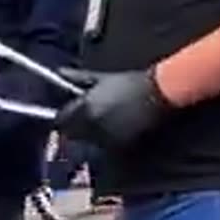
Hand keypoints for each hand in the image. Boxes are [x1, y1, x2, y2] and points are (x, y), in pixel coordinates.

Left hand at [54, 68, 172, 149]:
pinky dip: (105, 142)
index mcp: (85, 108)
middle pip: (73, 134)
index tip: (70, 114)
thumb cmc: (130, 83)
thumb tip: (60, 72)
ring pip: (89, 142)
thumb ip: (78, 77)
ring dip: (90, 136)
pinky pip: (105, 147)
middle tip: (86, 119)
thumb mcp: (102, 78)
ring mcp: (106, 138)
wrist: (159, 93)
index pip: (62, 120)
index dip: (65, 117)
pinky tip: (113, 131)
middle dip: (76, 127)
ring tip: (102, 124)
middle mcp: (92, 126)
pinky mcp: (121, 147)